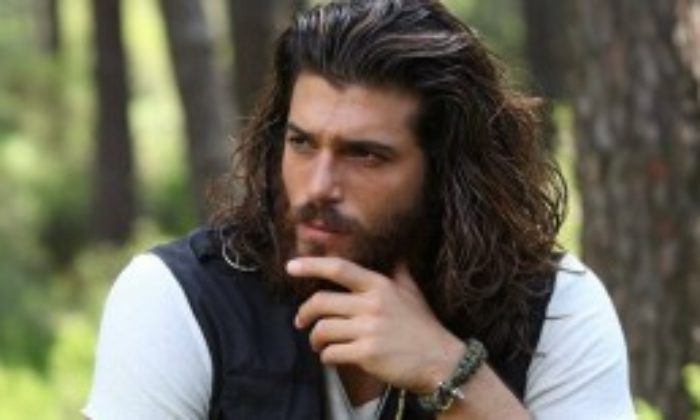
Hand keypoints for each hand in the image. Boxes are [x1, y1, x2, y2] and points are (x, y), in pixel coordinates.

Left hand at [287, 257, 464, 392]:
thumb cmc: (423, 326)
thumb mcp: (412, 292)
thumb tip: (397, 252)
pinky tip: (332, 358)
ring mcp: (369, 330)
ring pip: (322, 330)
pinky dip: (326, 357)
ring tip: (318, 344)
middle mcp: (372, 304)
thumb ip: (398, 272)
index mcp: (380, 286)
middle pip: (321, 302)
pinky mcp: (367, 354)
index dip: (311, 265)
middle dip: (304, 313)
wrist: (441, 361)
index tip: (291, 266)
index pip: (339, 269)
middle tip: (301, 322)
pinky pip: (331, 353)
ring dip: (315, 340)